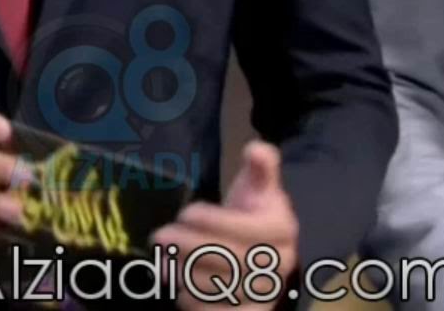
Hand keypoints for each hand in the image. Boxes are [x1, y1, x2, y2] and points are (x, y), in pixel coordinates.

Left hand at [153, 141, 298, 308]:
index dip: (215, 222)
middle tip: (161, 236)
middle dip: (191, 248)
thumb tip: (255, 147)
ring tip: (163, 258)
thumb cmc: (252, 212)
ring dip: (187, 274)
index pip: (248, 230)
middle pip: (231, 261)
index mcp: (283, 230)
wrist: (261, 250)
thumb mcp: (257, 185)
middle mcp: (279, 266)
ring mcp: (264, 294)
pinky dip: (193, 300)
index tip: (186, 212)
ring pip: (222, 289)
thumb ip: (261, 166)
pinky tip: (173, 282)